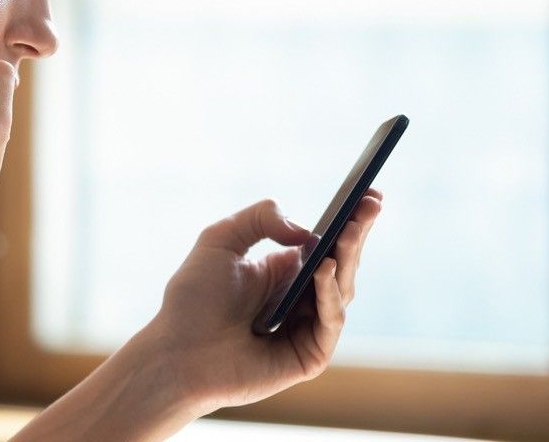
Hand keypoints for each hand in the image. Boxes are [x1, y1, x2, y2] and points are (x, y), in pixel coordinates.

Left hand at [144, 191, 382, 413]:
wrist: (176, 353)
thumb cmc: (193, 300)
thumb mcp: (220, 239)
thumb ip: (260, 218)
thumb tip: (304, 232)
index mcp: (282, 272)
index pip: (324, 243)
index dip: (348, 220)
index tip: (368, 193)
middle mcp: (299, 299)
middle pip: (340, 263)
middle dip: (357, 233)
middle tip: (372, 203)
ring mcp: (306, 328)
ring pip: (341, 290)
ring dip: (347, 258)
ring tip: (348, 230)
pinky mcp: (308, 356)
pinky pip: (330, 322)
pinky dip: (330, 295)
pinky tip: (322, 268)